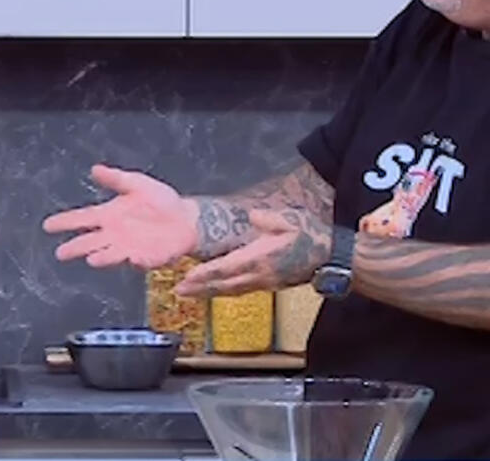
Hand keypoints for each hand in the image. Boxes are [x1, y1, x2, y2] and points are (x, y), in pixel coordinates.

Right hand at [42, 165, 198, 268]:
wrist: (186, 217)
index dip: (65, 222)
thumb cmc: (161, 200)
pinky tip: (130, 259)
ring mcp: (129, 248)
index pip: (82, 219)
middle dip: (76, 247)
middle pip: (90, 242)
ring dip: (102, 257)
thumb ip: (116, 179)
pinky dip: (135, 261)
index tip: (47, 226)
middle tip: (61, 253)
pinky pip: (139, 261)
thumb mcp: (137, 183)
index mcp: (109, 215)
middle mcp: (114, 234)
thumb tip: (94, 169)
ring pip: (110, 254)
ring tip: (91, 259)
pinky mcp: (146, 258)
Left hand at [175, 208, 331, 296]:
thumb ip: (268, 219)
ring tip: (189, 293)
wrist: (332, 258)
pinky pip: (241, 291)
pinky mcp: (269, 286)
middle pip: (224, 284)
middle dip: (200, 288)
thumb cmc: (310, 236)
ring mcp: (264, 283)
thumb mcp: (290, 220)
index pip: (227, 267)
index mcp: (261, 257)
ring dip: (209, 293)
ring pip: (231, 291)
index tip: (187, 276)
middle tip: (178, 291)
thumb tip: (253, 216)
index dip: (206, 274)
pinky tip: (214, 290)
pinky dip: (224, 292)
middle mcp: (260, 274)